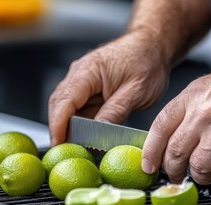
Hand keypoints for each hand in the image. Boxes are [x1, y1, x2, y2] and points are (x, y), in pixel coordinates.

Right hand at [49, 29, 168, 145]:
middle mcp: (79, 74)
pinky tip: (87, 135)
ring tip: (78, 147)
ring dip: (69, 126)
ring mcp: (82, 81)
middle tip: (67, 152)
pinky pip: (78, 108)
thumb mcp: (135, 92)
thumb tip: (98, 133)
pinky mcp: (88, 88)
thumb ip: (114, 113)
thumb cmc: (147, 61)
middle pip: (59, 105)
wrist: (153, 46)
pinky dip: (79, 122)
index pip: (63, 102)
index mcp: (87, 71)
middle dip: (60, 129)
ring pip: (66, 108)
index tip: (58, 145)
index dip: (57, 126)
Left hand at [142, 65, 210, 184]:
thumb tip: (170, 133)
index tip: (148, 164)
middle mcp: (202, 116)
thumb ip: (186, 109)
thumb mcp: (206, 87)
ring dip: (199, 176)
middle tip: (175, 175)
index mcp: (190, 99)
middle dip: (172, 170)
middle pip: (175, 152)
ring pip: (197, 167)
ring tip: (204, 174)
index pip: (159, 128)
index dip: (150, 151)